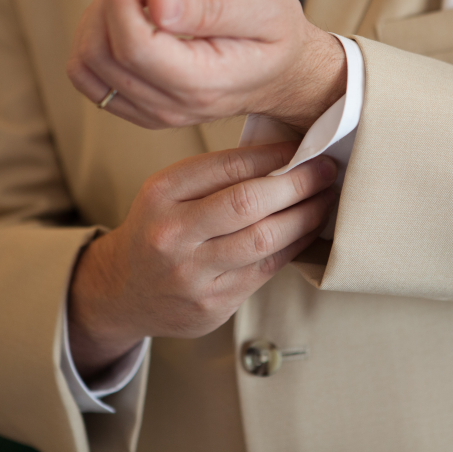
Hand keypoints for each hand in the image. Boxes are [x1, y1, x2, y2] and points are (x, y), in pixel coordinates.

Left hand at [67, 0, 346, 131]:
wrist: (286, 75)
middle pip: (103, 56)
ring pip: (88, 69)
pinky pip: (93, 81)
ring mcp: (155, 113)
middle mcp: (174, 107)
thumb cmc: (278, 37)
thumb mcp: (262, 8)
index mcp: (203, 83)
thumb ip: (209, 7)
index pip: (135, 46)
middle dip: (107, 4)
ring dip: (97, 23)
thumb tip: (156, 3)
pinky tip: (128, 21)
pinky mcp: (142, 109)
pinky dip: (97, 43)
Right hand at [67, 142, 337, 379]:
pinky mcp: (212, 304)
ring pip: (264, 240)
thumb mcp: (169, 192)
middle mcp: (172, 234)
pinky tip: (308, 230)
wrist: (125, 291)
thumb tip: (286, 154)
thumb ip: (217, 175)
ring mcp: (191, 274)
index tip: (304, 147)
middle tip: (327, 171)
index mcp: (161, 194)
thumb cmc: (158, 230)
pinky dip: (294, 246)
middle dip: (298, 183)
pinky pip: (265, 270)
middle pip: (248, 203)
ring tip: (325, 200)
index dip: (275, 155)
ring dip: (305, 216)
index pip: (228, 165)